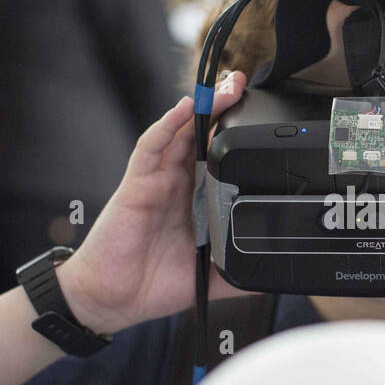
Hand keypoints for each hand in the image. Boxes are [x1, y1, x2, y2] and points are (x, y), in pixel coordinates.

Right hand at [57, 72, 250, 333]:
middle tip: (246, 85)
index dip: (238, 136)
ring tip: (226, 88)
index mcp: (196, 201)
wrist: (113, 300)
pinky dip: (167, 126)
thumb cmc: (153, 284)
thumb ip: (238, 271)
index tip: (264, 119)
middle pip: (202, 137)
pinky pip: (151, 148)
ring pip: (180, 134)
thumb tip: (271, 273)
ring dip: (202, 108)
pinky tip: (184, 108)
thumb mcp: (210, 278)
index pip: (219, 158)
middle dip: (224, 110)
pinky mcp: (137, 185)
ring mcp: (156, 181)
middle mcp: (177, 184)